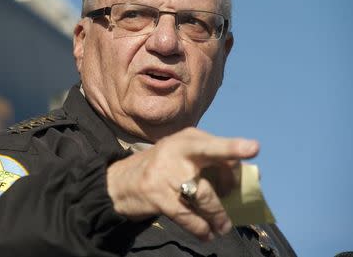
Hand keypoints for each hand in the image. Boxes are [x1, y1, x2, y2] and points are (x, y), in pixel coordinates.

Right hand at [106, 127, 258, 240]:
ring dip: (218, 216)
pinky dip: (201, 228)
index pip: (215, 144)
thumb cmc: (162, 169)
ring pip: (205, 196)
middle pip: (211, 159)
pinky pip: (189, 216)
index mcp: (187, 139)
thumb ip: (212, 163)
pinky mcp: (158, 195)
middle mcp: (178, 150)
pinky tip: (206, 233)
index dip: (235, 148)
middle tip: (235, 196)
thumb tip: (250, 178)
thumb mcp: (183, 157)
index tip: (254, 148)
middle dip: (229, 177)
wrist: (120, 182)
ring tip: (222, 226)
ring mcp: (167, 172)